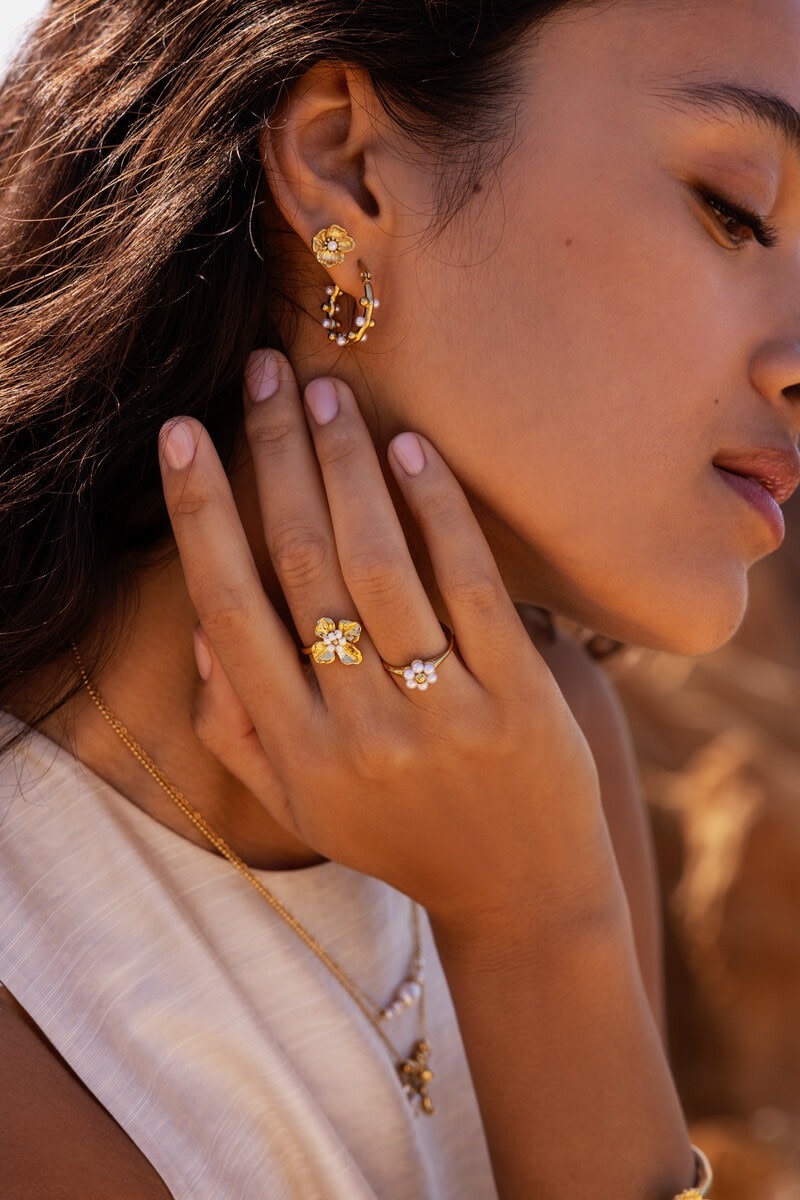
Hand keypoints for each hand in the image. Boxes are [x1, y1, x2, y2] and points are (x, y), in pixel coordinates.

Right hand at [158, 349, 611, 927]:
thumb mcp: (298, 807)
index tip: (183, 435)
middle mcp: (358, 730)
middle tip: (264, 377)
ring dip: (347, 466)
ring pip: (378, 564)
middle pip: (299, 566)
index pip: (228, 611)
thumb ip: (235, 729)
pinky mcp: (518, 698)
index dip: (200, 515)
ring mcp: (441, 713)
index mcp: (295, 753)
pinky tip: (411, 448)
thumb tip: (199, 633)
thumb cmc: (402, 839)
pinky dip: (437, 508)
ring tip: (330, 395)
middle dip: (273, 457)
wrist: (522, 897)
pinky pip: (469, 584)